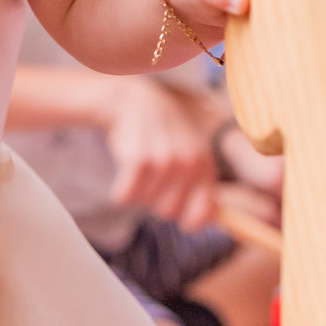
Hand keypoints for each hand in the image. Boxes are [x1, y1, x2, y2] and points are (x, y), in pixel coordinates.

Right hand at [102, 76, 217, 230]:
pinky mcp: (138, 159)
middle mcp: (188, 163)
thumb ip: (200, 186)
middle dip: (155, 202)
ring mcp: (163, 160)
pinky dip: (120, 192)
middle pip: (167, 213)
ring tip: (140, 167)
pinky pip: (125, 196)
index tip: (180, 220)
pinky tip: (123, 175)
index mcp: (205, 164)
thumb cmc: (163, 134)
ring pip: (143, 204)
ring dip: (137, 191)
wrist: (134, 101)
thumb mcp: (190, 153)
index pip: (204, 213)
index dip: (189, 222)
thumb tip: (201, 223)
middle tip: (152, 179)